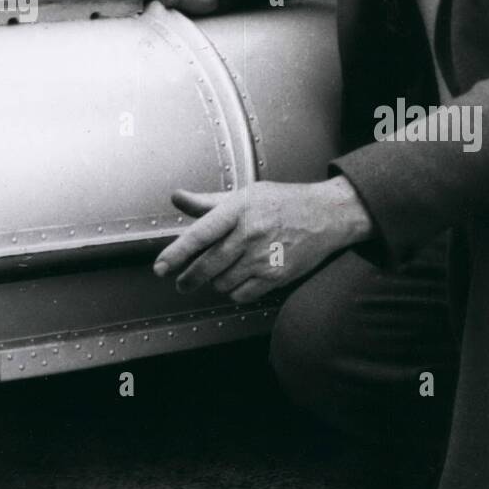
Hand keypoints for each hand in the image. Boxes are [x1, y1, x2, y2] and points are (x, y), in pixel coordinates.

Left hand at [155, 177, 373, 302]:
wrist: (327, 215)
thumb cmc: (285, 202)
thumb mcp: (247, 194)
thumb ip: (209, 202)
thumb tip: (178, 198)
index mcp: (239, 209)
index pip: (200, 234)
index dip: (176, 253)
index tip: (161, 267)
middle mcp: (250, 233)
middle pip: (208, 265)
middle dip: (189, 278)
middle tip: (183, 282)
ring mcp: (264, 257)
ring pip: (223, 282)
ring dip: (216, 282)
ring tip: (222, 272)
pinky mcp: (277, 276)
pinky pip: (242, 294)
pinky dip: (235, 291)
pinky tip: (239, 280)